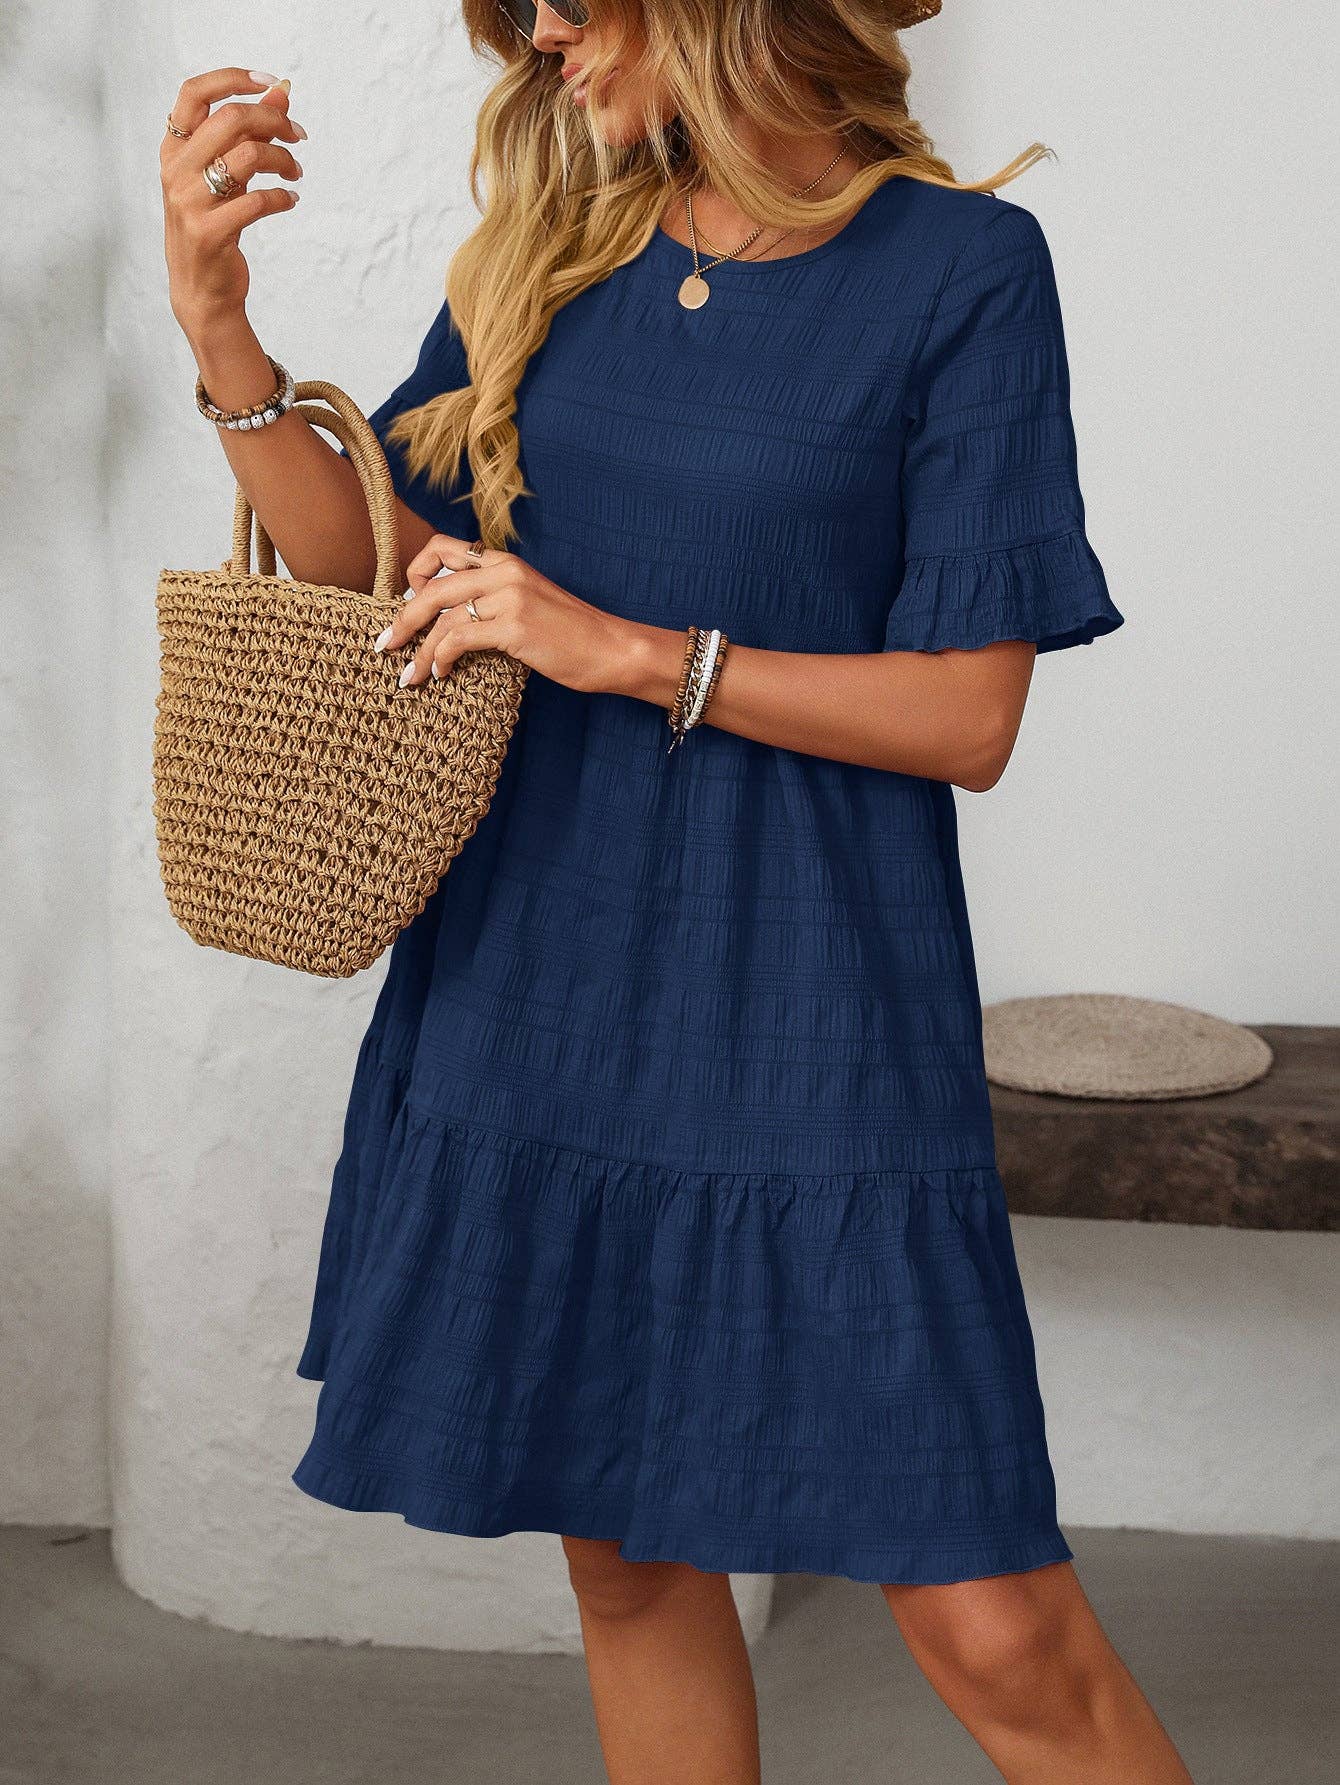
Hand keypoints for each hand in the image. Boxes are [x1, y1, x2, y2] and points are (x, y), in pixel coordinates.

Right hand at [160, 68, 305, 337]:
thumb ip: (248, 134)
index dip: (233, 79)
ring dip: (283, 160)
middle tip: (298, 136)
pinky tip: (291, 201)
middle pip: (231, 119)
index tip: (271, 84)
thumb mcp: (225, 176)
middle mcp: (176, 170)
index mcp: (173, 149)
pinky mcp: (210, 232)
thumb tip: (281, 93)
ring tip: (296, 172)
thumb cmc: (214, 226)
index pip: (194, 92)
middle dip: (273, 121)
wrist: (201, 291)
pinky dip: (283, 198)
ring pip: (248, 155)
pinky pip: (258, 201)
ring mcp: (189, 202)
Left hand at [377, 534, 645, 696]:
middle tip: (386, 645)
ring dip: (419, 651)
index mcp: (505, 561)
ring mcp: (509, 597)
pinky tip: (441, 674)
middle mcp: (503, 571)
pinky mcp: (515, 626)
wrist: (612, 648)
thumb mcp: (529, 603)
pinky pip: (459, 638)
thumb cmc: (571, 634)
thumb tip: (449, 619)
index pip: (442, 547)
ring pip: (441, 618)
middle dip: (402, 620)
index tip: (409, 602)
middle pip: (430, 586)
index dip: (416, 572)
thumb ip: (493, 599)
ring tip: (409, 676)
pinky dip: (442, 658)